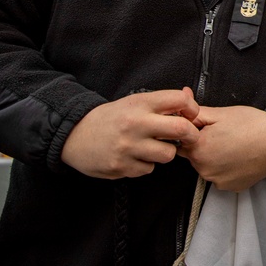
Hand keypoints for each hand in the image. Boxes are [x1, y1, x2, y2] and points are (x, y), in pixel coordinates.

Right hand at [61, 87, 199, 178]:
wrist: (75, 135)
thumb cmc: (110, 118)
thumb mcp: (133, 102)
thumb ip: (161, 102)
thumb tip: (189, 96)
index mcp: (139, 103)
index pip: (178, 100)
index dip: (191, 108)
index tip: (190, 115)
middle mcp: (135, 123)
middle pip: (181, 129)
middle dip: (190, 134)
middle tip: (188, 137)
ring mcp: (128, 147)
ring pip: (168, 154)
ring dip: (165, 152)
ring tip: (153, 147)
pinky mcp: (121, 166)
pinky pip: (149, 169)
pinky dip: (146, 165)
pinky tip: (135, 157)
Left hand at [177, 105, 265, 191]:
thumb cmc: (251, 124)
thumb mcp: (220, 113)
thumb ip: (195, 111)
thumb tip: (179, 100)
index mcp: (198, 148)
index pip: (182, 140)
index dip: (195, 131)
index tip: (210, 127)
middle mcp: (204, 169)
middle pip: (193, 155)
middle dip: (203, 145)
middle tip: (224, 134)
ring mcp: (217, 181)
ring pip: (207, 166)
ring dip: (214, 158)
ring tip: (233, 145)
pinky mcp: (230, 187)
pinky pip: (220, 176)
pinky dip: (226, 169)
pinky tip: (238, 157)